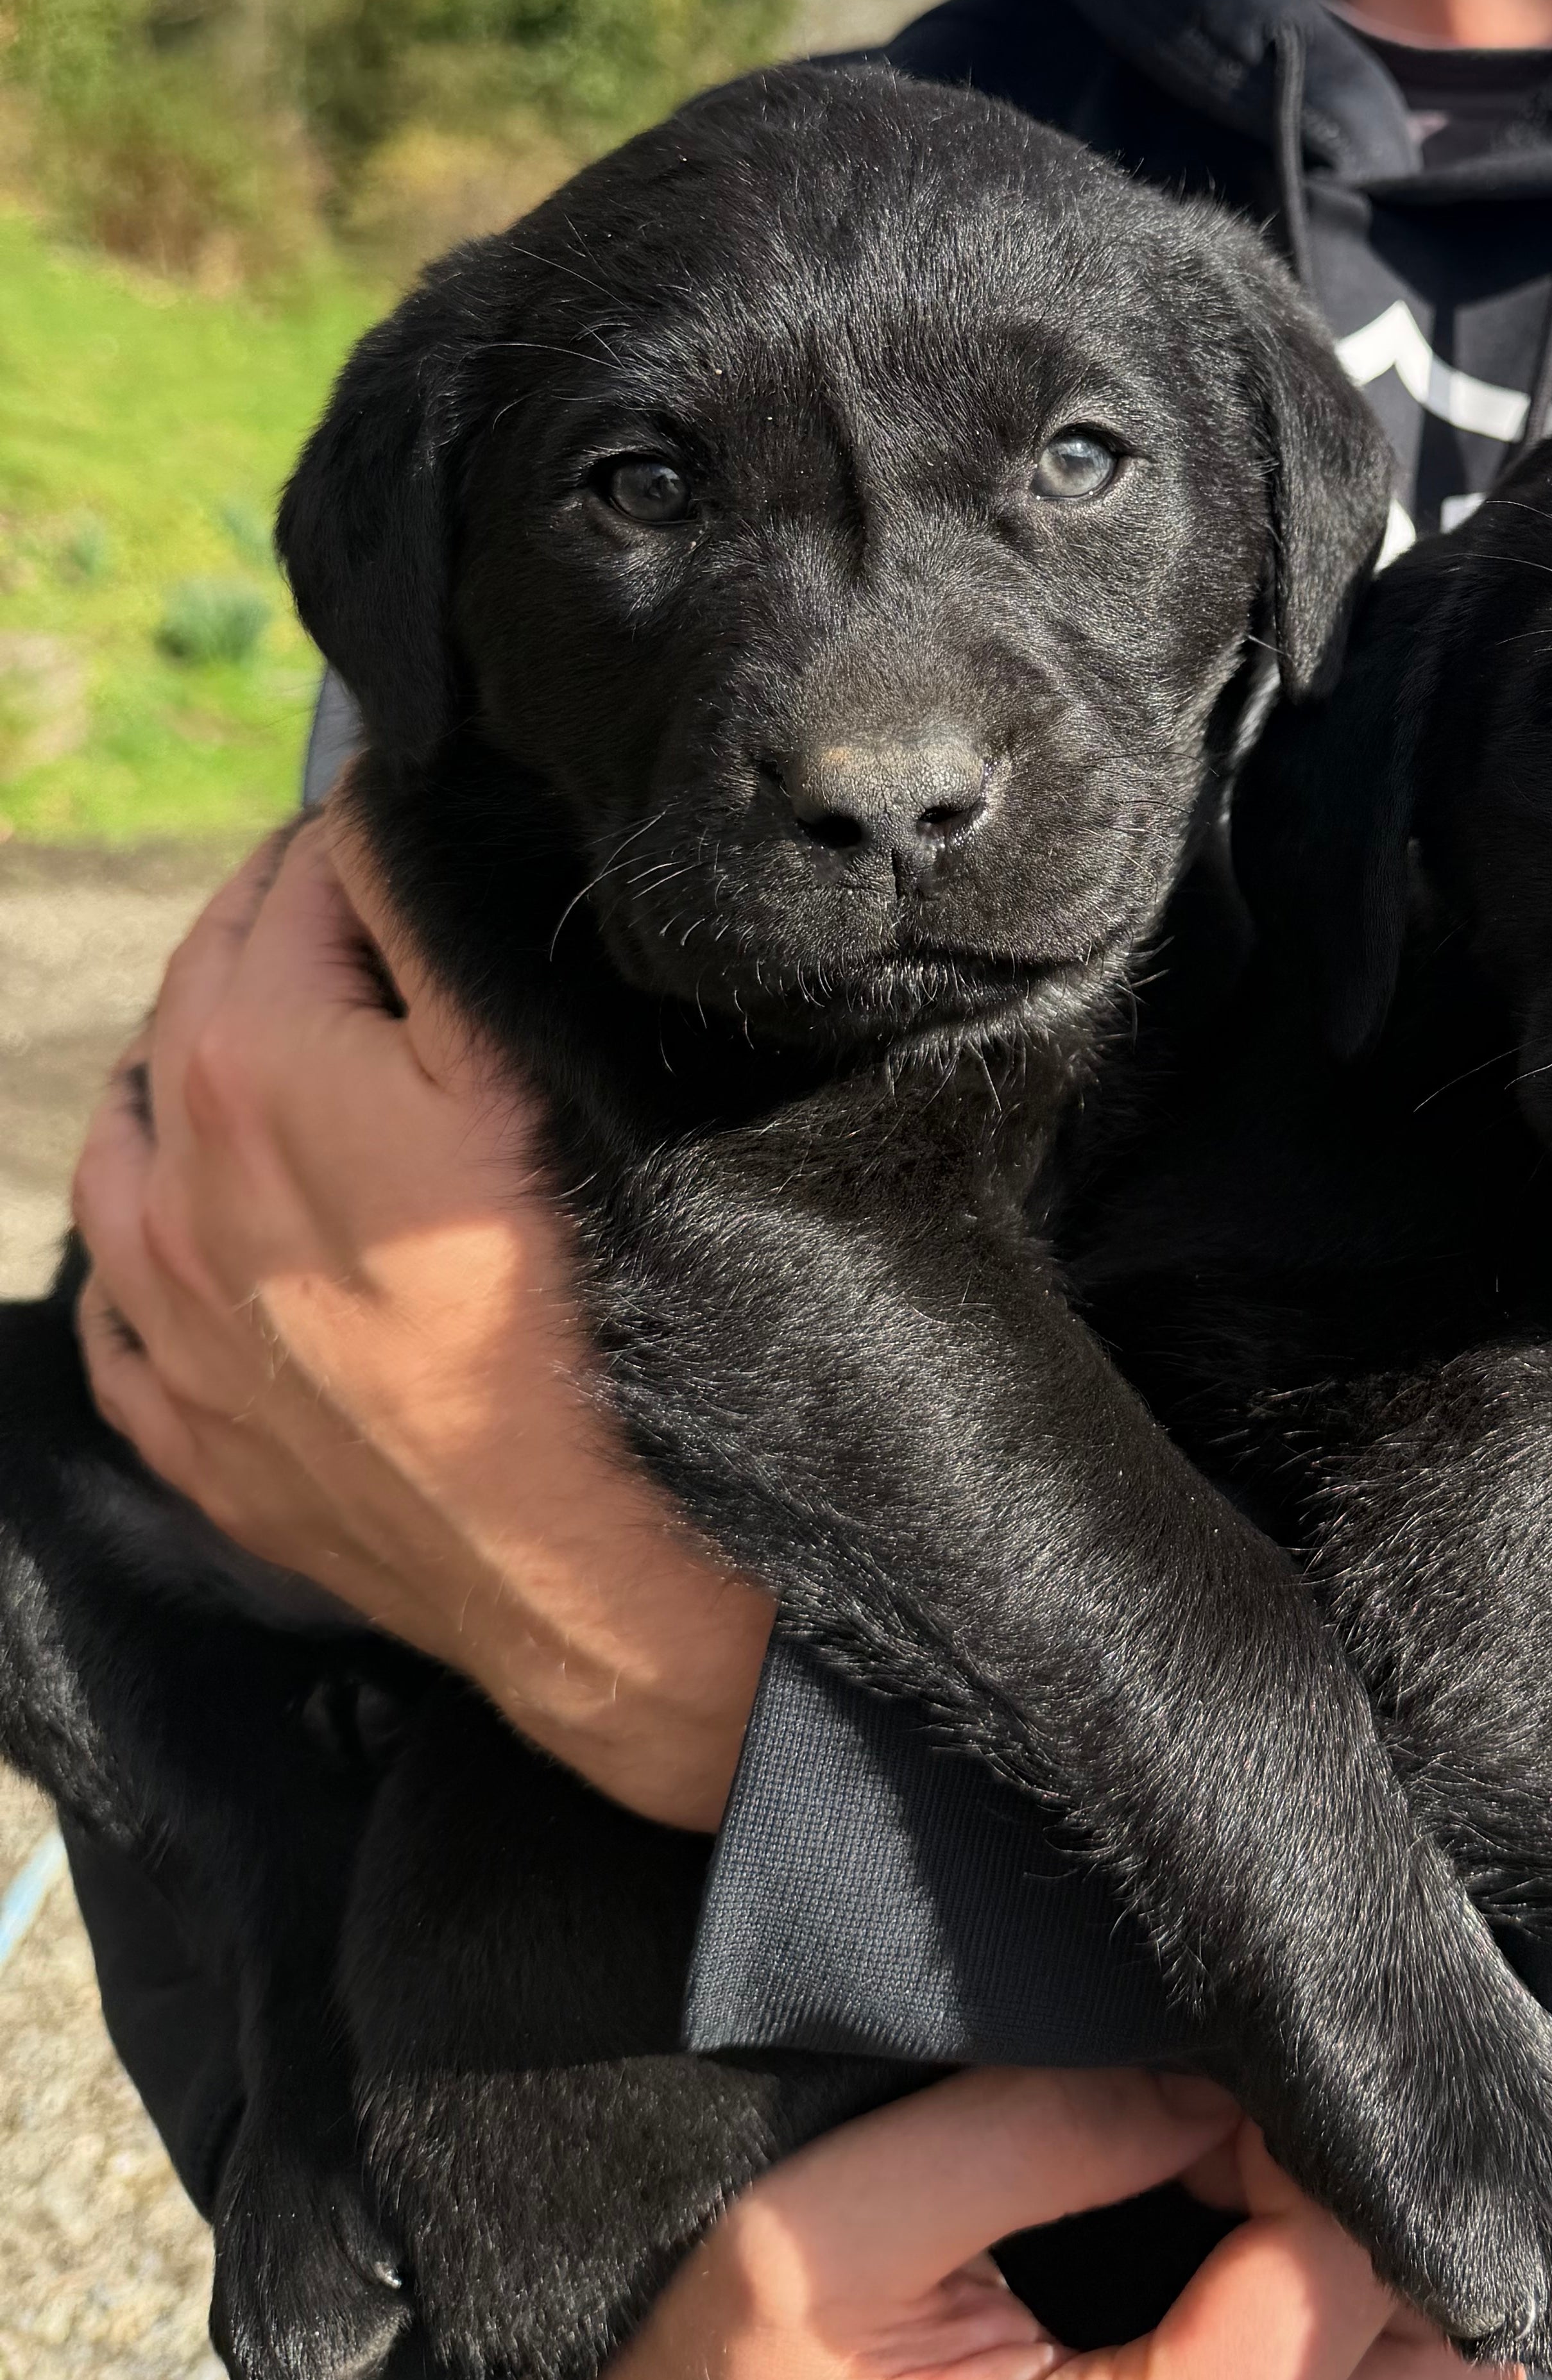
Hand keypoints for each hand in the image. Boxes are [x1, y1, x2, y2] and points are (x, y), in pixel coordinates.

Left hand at [70, 805, 770, 1827]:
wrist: (601, 1573)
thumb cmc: (597, 1311)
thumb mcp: (532, 1068)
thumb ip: (430, 919)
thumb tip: (384, 807)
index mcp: (252, 1064)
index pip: (304, 874)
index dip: (379, 835)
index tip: (439, 838)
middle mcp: (173, 1179)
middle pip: (211, 981)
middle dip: (292, 931)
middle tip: (390, 920)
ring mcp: (165, 1314)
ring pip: (138, 1128)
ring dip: (205, 1065)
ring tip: (300, 1052)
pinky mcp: (185, 1425)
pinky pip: (122, 1295)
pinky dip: (162, 1232)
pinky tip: (226, 1222)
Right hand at [473, 2066, 1527, 2379]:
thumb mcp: (828, 2231)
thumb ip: (1038, 2128)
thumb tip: (1222, 2072)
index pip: (1336, 2286)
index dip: (1296, 2141)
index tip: (1216, 2087)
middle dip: (1380, 2232)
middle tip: (1258, 2153)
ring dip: (1399, 2334)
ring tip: (1270, 2248)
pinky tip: (1279, 2350)